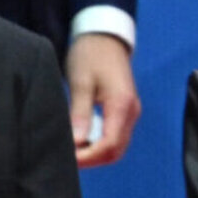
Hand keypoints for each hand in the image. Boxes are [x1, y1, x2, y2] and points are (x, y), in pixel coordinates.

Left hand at [67, 33, 140, 166]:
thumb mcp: (81, 81)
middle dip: (91, 159)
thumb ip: (80, 113)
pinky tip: (80, 140)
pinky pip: (114, 137)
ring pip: (116, 147)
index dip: (88, 156)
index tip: (67, 158)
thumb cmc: (91, 55)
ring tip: (71, 150)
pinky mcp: (124, 112)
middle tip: (66, 158)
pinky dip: (98, 144)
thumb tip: (76, 142)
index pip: (109, 144)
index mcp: (122, 104)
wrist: (105, 38)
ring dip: (94, 153)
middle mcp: (131, 112)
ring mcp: (130, 113)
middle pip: (115, 151)